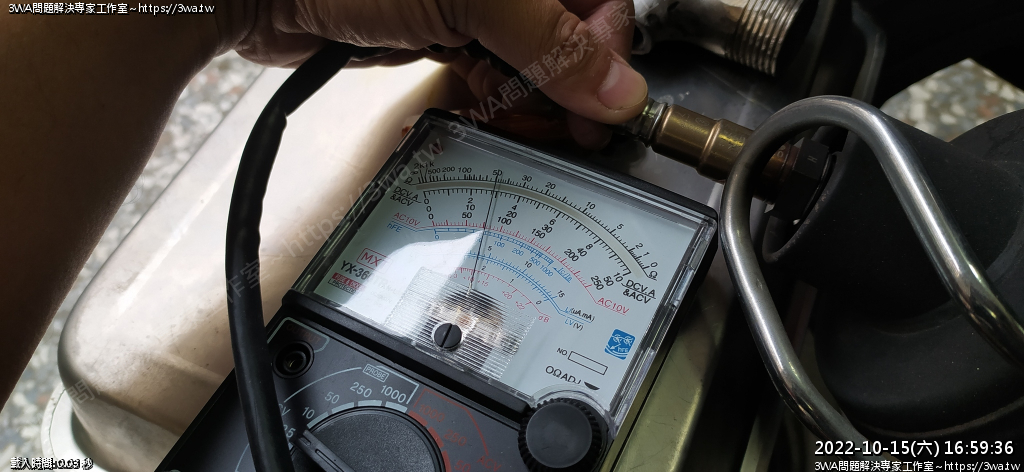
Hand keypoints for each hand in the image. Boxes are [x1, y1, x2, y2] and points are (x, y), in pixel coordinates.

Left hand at [225, 0, 648, 147]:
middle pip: (566, 28)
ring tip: (529, 122)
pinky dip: (496, 96)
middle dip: (570, 80)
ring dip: (534, 96)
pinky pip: (489, 70)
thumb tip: (616, 87)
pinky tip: (493, 111)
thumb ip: (550, 40)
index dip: (607, 46)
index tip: (606, 101)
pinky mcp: (441, 32)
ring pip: (529, 55)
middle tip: (575, 127)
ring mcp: (471, 4)